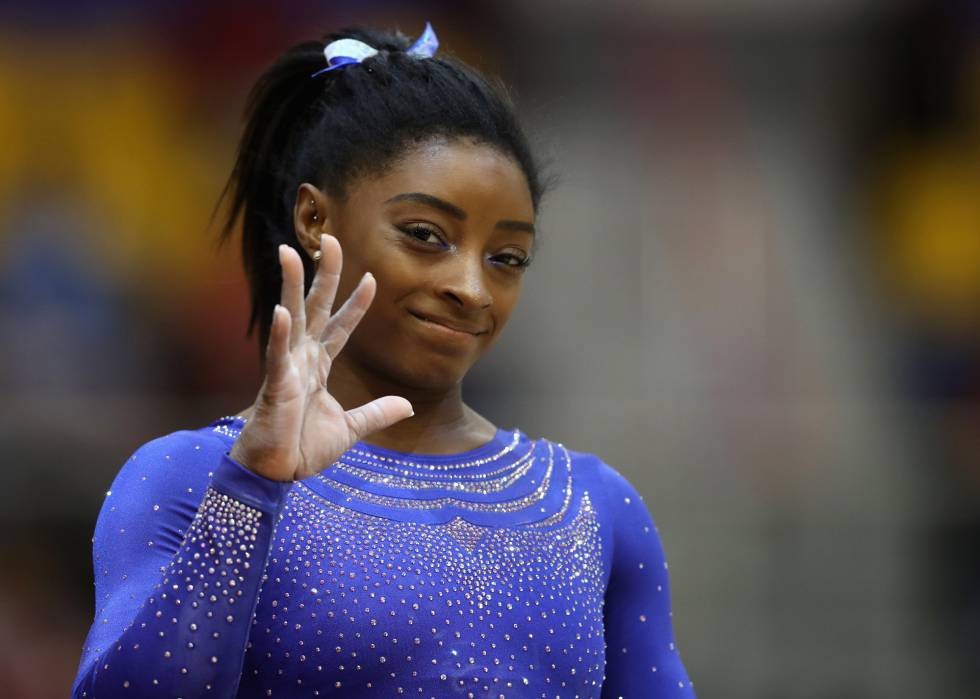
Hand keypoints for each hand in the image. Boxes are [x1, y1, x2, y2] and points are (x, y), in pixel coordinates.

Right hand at [229, 235, 413, 481]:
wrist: (276, 473)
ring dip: (291, 286)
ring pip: (292, 318)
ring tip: (290, 253)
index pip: (341, 327)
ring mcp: (288, 368)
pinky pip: (278, 356)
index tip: (372, 278)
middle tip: (330, 239)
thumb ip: (376, 413)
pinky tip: (282, 311)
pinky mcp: (276, 386)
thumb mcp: (350, 429)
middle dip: (324, 275)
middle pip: (317, 308)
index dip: (356, 304)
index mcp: (319, 367)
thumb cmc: (302, 449)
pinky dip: (281, 334)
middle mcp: (303, 359)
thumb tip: (407, 406)